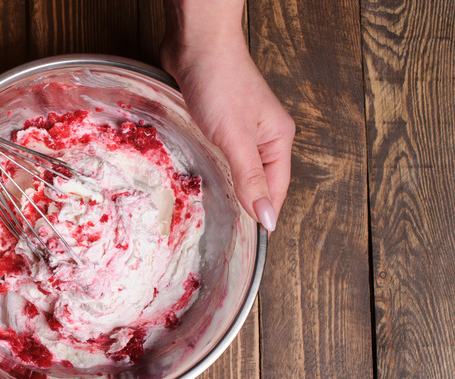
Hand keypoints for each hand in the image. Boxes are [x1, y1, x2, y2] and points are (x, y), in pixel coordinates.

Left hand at [161, 1, 294, 230]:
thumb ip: (250, 178)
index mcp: (278, 139)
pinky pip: (221, 152)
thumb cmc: (219, 83)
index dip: (263, 213)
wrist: (196, 44)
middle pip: (259, 180)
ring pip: (238, 167)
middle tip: (224, 228)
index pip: (277, 189)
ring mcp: (242, 127)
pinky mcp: (219, 120)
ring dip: (227, 184)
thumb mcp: (235, 137)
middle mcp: (264, 135)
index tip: (247, 239)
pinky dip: (214, 165)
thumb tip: (267, 216)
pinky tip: (201, 177)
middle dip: (244, 201)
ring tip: (212, 209)